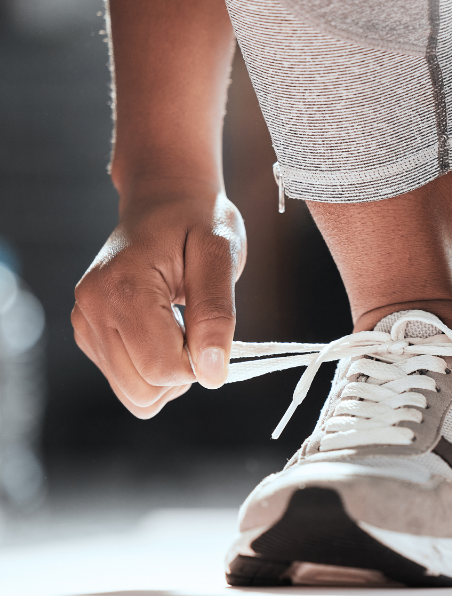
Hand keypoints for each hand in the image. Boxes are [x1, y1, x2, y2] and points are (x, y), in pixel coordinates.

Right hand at [72, 191, 245, 417]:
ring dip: (170, 375)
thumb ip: (217, 313)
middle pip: (144, 391)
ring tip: (182, 327)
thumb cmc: (197, 220)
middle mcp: (91, 310)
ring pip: (136, 395)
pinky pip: (129, 382)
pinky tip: (165, 331)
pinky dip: (154, 368)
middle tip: (197, 327)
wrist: (165, 200)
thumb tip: (212, 373)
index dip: (200, 363)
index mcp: (121, 289)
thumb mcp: (220, 254)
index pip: (162, 369)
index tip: (210, 327)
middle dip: (183, 373)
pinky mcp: (90, 335)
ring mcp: (85, 325)